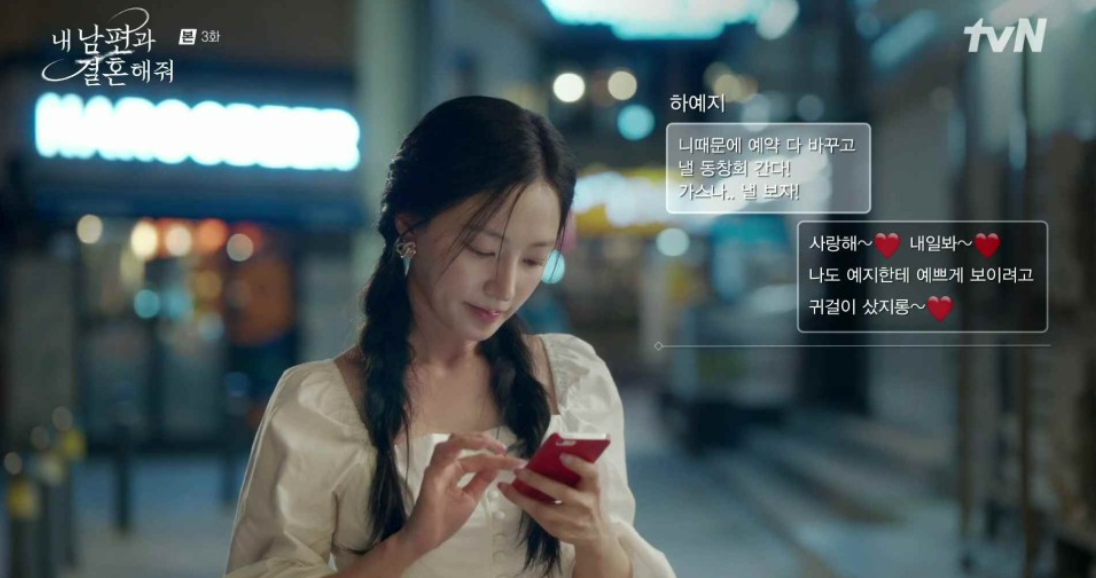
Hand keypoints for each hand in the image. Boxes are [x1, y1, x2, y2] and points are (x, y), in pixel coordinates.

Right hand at [400, 432, 526, 557]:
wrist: (428, 538)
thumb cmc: (446, 520)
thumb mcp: (471, 498)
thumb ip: (482, 480)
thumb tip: (497, 465)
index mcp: (456, 470)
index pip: (480, 459)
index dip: (498, 459)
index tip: (518, 462)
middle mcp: (447, 465)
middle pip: (466, 442)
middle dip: (486, 442)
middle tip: (504, 448)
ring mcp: (439, 466)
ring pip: (455, 441)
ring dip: (474, 439)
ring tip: (491, 444)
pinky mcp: (432, 471)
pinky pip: (444, 451)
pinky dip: (461, 444)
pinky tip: (478, 445)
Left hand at [497, 453, 613, 550]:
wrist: (594, 533)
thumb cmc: (587, 500)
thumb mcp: (588, 486)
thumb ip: (576, 472)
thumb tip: (551, 453)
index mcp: (593, 487)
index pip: (590, 473)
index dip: (578, 464)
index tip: (562, 455)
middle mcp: (584, 504)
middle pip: (561, 492)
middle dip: (537, 481)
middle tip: (518, 470)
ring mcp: (571, 520)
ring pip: (543, 509)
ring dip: (521, 497)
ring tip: (504, 486)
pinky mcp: (558, 531)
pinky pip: (538, 517)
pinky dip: (523, 505)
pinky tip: (511, 495)